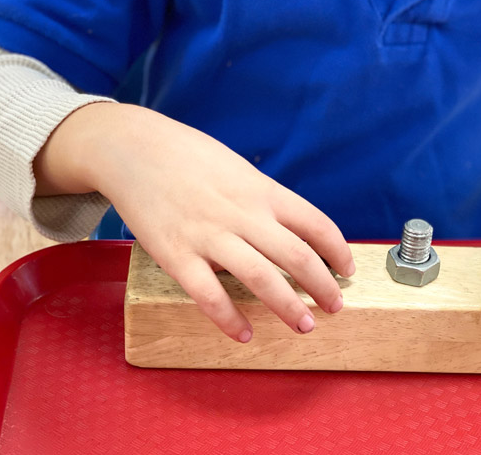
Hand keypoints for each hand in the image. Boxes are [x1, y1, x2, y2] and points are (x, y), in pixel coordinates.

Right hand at [34, 103, 354, 341]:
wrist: (133, 147)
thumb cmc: (189, 157)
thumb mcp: (238, 169)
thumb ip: (265, 199)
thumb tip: (294, 229)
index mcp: (261, 190)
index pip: (316, 223)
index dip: (338, 251)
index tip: (347, 269)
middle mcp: (242, 213)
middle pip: (296, 257)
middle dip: (323, 287)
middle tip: (334, 307)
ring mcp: (208, 234)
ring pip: (260, 278)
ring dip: (288, 307)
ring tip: (305, 325)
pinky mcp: (175, 254)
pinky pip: (208, 295)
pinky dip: (229, 319)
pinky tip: (243, 333)